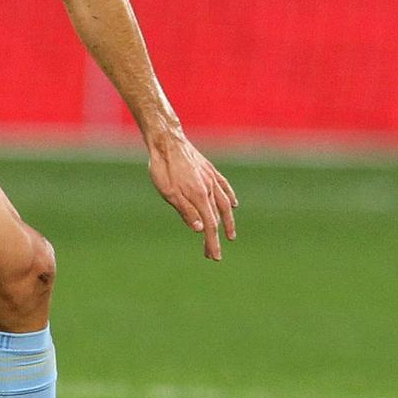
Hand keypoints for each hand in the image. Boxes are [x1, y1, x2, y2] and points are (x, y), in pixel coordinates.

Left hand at [147, 130, 238, 260]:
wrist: (166, 141)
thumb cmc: (163, 167)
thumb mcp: (168, 192)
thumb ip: (185, 210)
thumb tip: (199, 229)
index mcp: (199, 196)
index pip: (209, 225)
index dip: (212, 242)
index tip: (214, 257)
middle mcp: (209, 188)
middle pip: (217, 217)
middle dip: (216, 237)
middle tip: (213, 253)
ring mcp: (211, 178)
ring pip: (224, 203)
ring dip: (228, 221)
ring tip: (230, 234)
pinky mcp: (209, 170)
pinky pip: (224, 188)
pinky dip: (230, 198)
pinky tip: (234, 205)